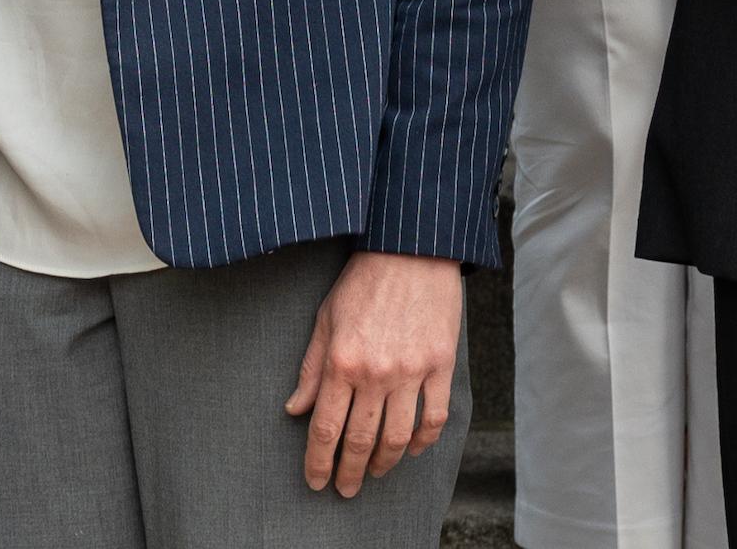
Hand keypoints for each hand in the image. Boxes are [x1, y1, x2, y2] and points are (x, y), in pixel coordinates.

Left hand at [285, 249, 460, 496]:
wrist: (412, 248)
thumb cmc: (364, 280)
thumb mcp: (326, 318)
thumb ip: (311, 367)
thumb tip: (296, 408)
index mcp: (342, 361)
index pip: (326, 428)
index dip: (319, 462)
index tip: (316, 481)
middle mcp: (376, 372)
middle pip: (361, 440)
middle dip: (349, 473)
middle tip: (345, 489)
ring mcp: (412, 371)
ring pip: (398, 437)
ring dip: (384, 463)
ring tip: (375, 472)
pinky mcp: (440, 364)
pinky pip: (434, 416)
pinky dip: (424, 440)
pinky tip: (414, 448)